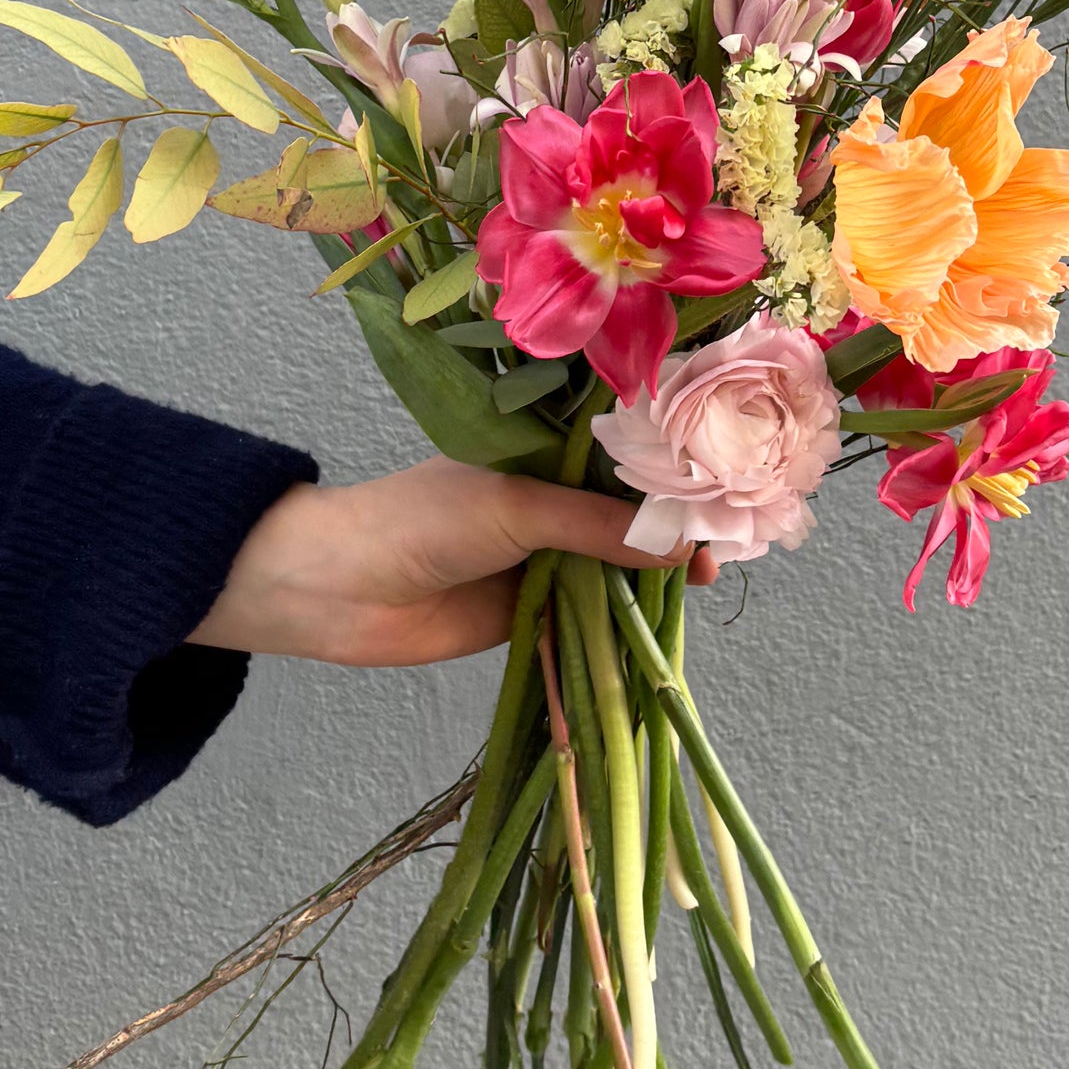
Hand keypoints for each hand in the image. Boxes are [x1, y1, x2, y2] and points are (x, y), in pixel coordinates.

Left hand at [188, 457, 716, 667]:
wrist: (338, 592)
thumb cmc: (417, 522)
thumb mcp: (516, 509)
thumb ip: (597, 527)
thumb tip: (681, 544)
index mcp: (542, 449)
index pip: (625, 449)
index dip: (674, 463)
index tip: (726, 477)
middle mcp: (549, 497)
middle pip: (629, 509)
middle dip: (676, 523)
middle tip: (730, 538)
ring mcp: (543, 554)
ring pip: (616, 562)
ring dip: (656, 574)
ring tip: (707, 578)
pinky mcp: (533, 609)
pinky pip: (592, 610)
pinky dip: (625, 617)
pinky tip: (667, 619)